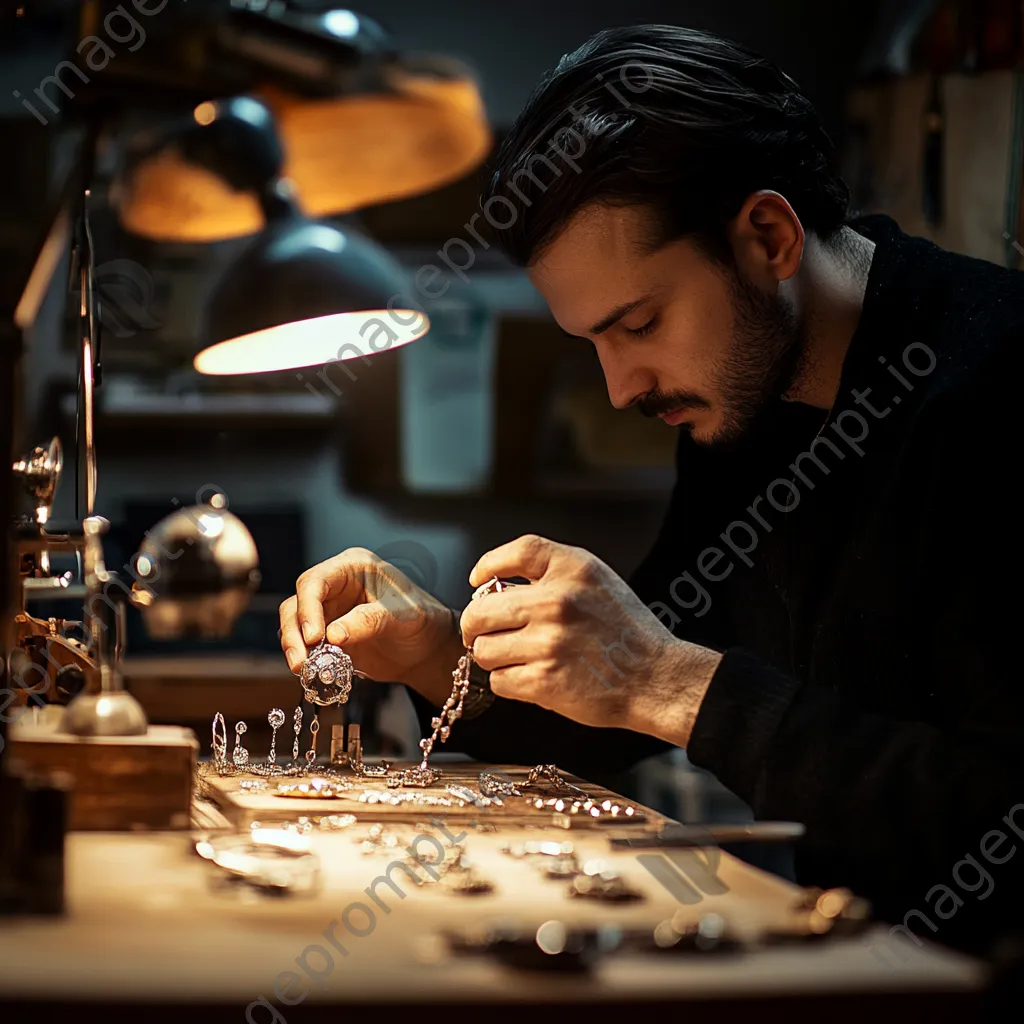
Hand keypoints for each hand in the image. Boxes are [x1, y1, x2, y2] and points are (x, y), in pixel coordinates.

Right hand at [278, 548, 462, 702]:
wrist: (427, 650)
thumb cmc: (421, 621)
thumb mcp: (400, 617)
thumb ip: (367, 622)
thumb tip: (333, 635)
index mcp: (353, 567)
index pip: (316, 581)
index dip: (309, 608)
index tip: (314, 636)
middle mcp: (335, 586)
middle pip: (297, 603)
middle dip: (294, 632)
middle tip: (301, 660)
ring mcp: (328, 611)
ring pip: (294, 625)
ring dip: (294, 648)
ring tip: (304, 669)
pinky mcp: (326, 636)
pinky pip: (305, 645)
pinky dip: (305, 659)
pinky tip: (312, 673)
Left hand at [459, 535, 720, 745]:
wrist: (657, 679)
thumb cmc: (627, 632)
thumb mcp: (598, 581)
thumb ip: (552, 573)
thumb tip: (493, 584)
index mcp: (573, 569)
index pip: (514, 553)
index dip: (488, 566)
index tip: (479, 581)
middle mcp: (557, 601)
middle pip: (481, 610)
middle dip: (478, 626)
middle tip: (488, 633)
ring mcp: (548, 642)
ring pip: (483, 650)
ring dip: (494, 657)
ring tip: (518, 657)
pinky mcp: (544, 681)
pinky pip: (498, 681)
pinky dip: (509, 682)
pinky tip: (531, 677)